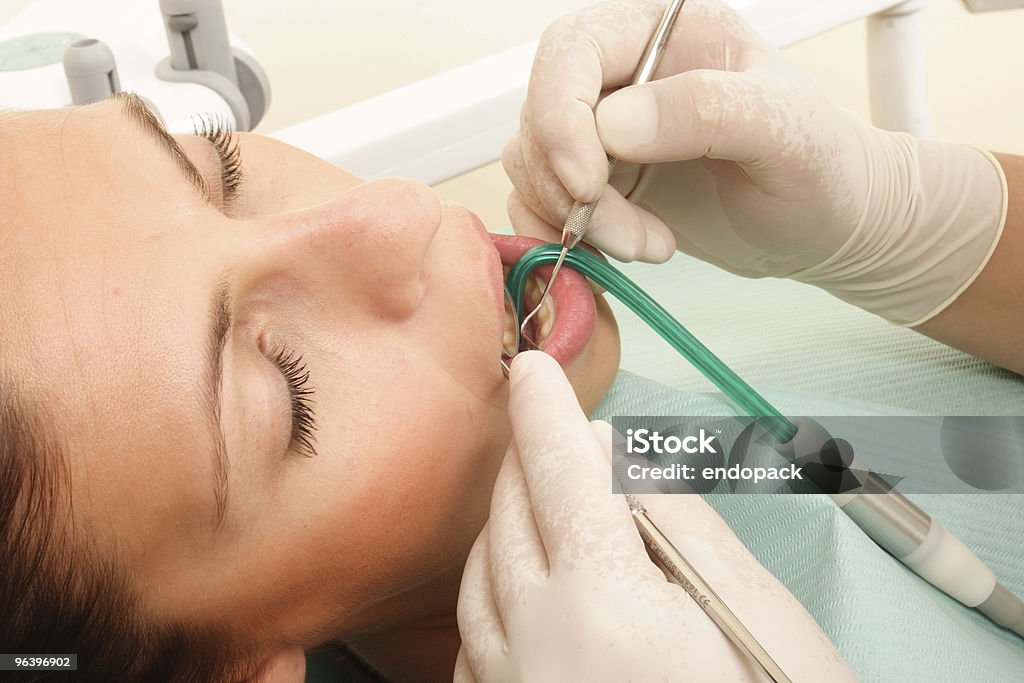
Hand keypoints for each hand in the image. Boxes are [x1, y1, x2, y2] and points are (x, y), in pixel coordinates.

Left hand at [454, 351, 855, 681]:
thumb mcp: (756, 619)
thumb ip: (680, 526)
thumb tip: (621, 460)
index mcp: (605, 605)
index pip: (559, 473)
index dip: (544, 410)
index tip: (530, 367)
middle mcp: (537, 645)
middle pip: (512, 516)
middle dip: (527, 458)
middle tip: (545, 423)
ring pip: (480, 574)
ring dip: (505, 519)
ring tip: (535, 491)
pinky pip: (472, 638)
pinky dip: (491, 589)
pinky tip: (515, 581)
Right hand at [504, 0, 1005, 324]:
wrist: (826, 227)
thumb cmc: (822, 169)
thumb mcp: (787, 134)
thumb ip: (708, 110)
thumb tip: (614, 124)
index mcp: (665, 35)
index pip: (573, 51)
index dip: (561, 116)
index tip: (590, 182)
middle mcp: (623, 76)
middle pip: (541, 114)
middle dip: (571, 186)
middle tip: (632, 235)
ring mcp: (603, 132)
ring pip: (533, 165)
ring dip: (576, 220)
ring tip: (649, 245)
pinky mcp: (596, 183)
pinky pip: (541, 204)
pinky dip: (566, 236)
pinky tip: (628, 251)